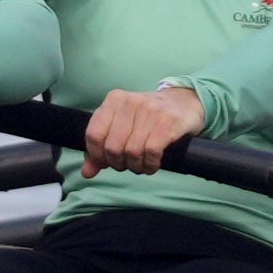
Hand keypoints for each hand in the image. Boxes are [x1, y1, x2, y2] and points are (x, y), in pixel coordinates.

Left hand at [86, 84, 206, 167]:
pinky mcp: (169, 122)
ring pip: (132, 152)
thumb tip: (87, 172)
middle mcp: (131, 102)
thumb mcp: (122, 125)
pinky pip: (151, 152)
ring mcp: (151, 111)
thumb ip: (102, 147)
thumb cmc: (149, 117)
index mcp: (114, 100)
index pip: (94, 134)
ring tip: (142, 164)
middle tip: (128, 164)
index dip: (98, 155)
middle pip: (113, 147)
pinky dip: (150, 165)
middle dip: (119, 163)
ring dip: (136, 166)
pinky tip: (153, 163)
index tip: (107, 162)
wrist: (185, 102)